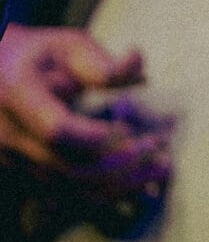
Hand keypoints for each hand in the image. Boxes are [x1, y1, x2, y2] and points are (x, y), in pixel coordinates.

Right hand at [0, 26, 169, 202]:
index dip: (95, 137)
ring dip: (120, 183)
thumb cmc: (37, 57)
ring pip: (68, 188)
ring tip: (161, 167)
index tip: (131, 129)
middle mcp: (9, 136)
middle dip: (120, 163)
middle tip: (158, 148)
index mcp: (17, 96)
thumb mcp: (66, 45)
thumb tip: (136, 63)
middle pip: (66, 166)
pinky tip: (140, 184)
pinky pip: (66, 196)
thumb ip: (99, 61)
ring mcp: (13, 161)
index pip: (56, 129)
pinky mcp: (25, 176)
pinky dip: (105, 194)